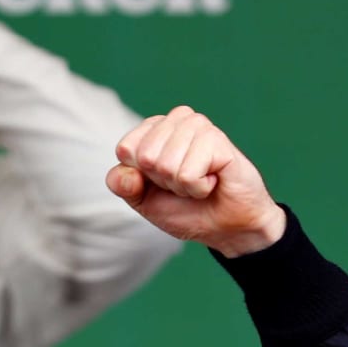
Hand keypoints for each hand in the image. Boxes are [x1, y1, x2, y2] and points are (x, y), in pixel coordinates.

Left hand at [105, 106, 285, 256]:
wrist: (225, 226)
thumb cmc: (185, 208)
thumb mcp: (142, 200)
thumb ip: (123, 185)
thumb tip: (124, 172)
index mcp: (154, 129)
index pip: (125, 149)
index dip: (141, 177)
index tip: (162, 182)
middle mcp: (177, 120)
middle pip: (145, 156)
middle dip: (163, 181)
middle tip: (184, 183)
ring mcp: (198, 126)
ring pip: (165, 165)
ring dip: (181, 186)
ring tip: (199, 181)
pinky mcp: (217, 139)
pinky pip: (187, 173)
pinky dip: (197, 188)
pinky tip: (213, 181)